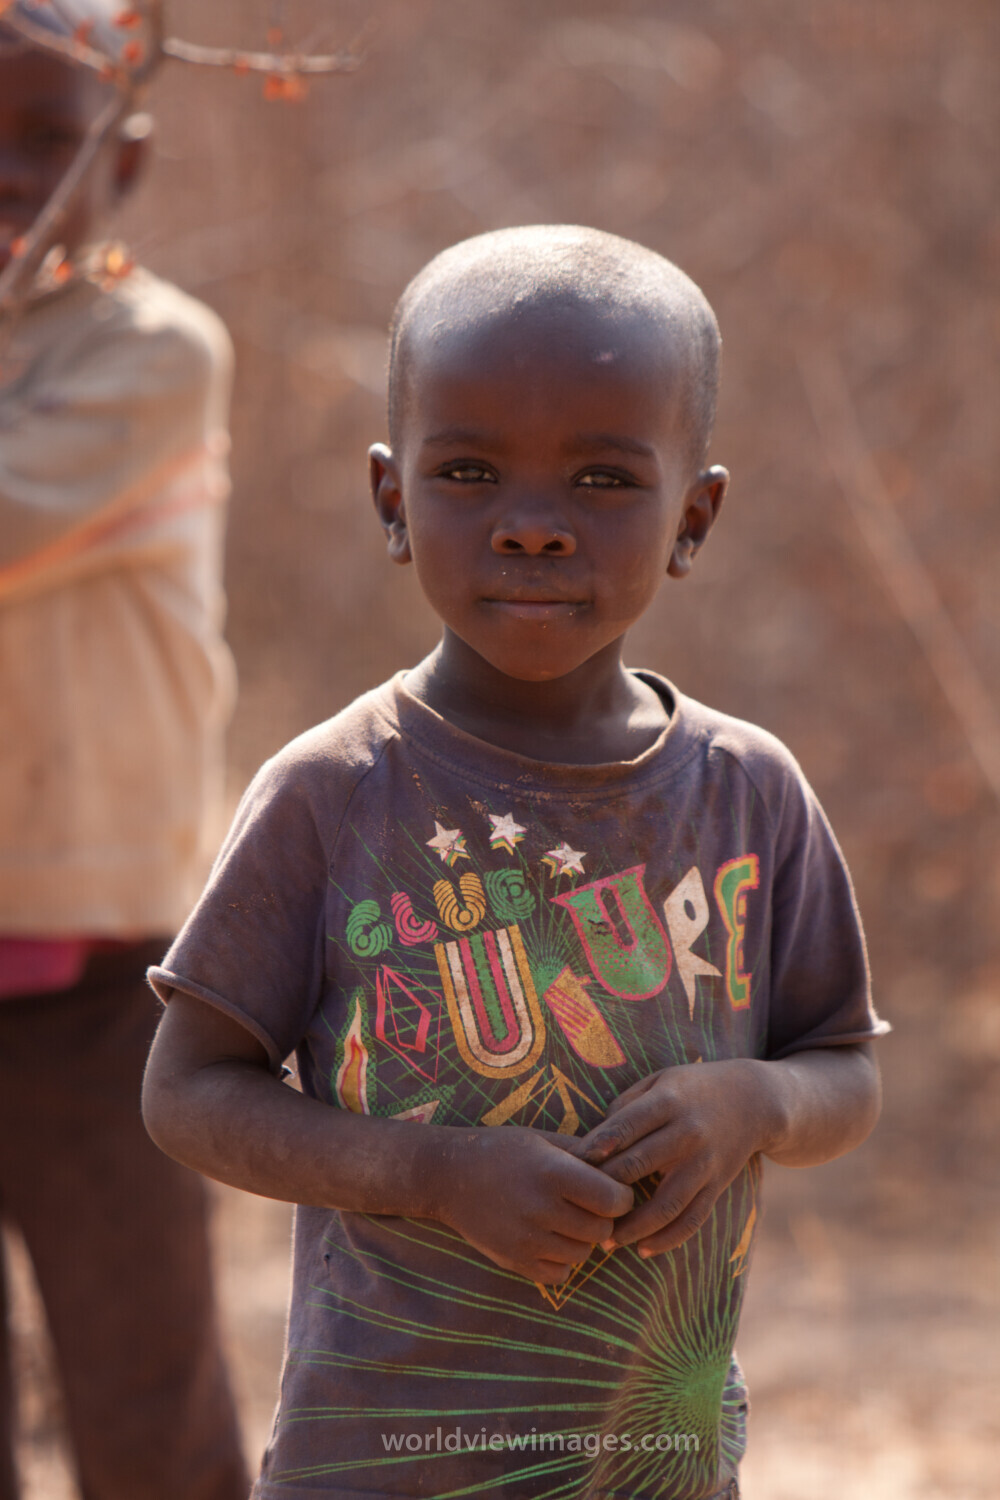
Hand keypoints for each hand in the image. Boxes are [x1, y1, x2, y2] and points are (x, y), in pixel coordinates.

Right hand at [431, 1126, 633, 1283]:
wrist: (448, 1176)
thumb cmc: (501, 1151)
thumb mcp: (542, 1140)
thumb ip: (582, 1154)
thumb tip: (621, 1168)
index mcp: (553, 1173)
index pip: (614, 1200)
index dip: (620, 1196)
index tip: (612, 1190)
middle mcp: (542, 1208)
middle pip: (602, 1230)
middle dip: (602, 1218)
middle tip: (587, 1206)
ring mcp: (527, 1239)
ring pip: (583, 1254)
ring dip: (582, 1240)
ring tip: (565, 1220)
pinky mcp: (514, 1261)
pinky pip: (559, 1275)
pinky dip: (562, 1262)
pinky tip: (550, 1240)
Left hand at [576, 1060, 770, 1257]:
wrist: (753, 1101)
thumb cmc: (693, 1089)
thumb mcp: (660, 1080)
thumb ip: (627, 1104)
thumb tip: (596, 1140)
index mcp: (668, 1101)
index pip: (625, 1126)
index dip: (596, 1148)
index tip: (572, 1167)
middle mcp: (687, 1133)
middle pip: (639, 1165)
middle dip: (605, 1189)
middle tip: (577, 1208)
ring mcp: (704, 1163)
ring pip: (666, 1204)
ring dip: (633, 1227)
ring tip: (607, 1242)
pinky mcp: (717, 1186)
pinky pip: (692, 1220)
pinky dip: (668, 1239)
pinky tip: (643, 1250)